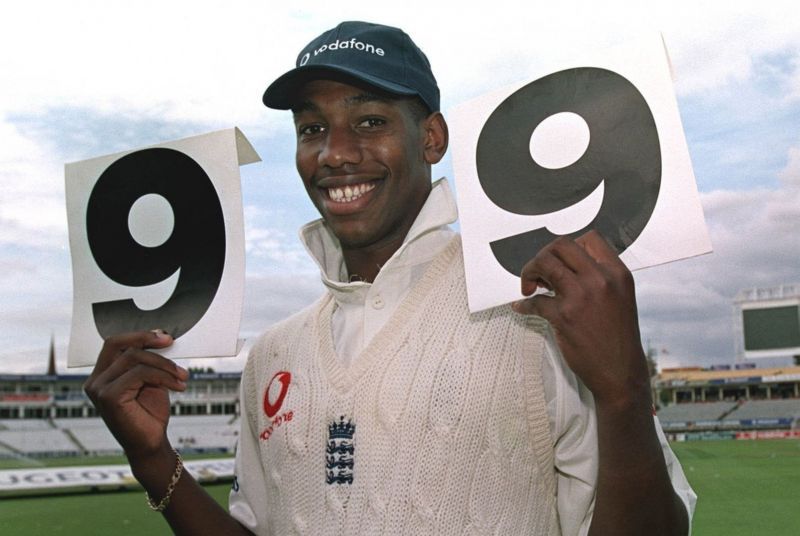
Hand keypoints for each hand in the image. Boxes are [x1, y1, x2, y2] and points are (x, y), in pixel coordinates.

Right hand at [83, 330, 188, 459]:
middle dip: (148, 340)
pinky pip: (140, 373)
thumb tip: (160, 335)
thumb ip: (148, 360)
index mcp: (102, 374)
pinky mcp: (108, 397)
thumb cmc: (150, 413)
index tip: (164, 336)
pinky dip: (163, 376)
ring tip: (182, 376)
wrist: (152, 444)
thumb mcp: (151, 379)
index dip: (139, 335)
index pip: (114, 343)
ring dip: (164, 364)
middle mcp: (95, 380)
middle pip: (120, 345)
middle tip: (172, 343)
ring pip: (134, 358)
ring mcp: (99, 389)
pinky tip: (178, 386)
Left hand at [512, 231, 649, 407]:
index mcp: (617, 273)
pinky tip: (523, 308)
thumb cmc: (618, 336)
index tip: (561, 261)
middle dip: (544, 255)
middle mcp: (600, 280)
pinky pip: (534, 301)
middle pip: (561, 245)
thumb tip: (565, 264)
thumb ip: (599, 276)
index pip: (589, 239)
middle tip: (539, 272)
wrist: (620, 371)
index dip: (569, 247)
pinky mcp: (563, 316)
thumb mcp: (620, 296)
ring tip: (530, 287)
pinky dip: (524, 305)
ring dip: (529, 272)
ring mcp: (581, 296)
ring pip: (544, 263)